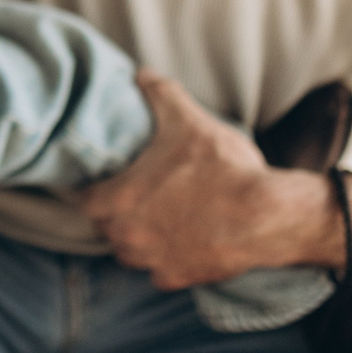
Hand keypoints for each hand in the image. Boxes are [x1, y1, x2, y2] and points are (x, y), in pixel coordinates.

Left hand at [82, 74, 339, 289]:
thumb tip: (142, 74)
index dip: (93, 188)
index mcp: (117, 201)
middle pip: (107, 226)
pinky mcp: (179, 278)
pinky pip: (160, 272)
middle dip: (118, 212)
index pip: (84, 199)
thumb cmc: (222, 168)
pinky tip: (183, 241)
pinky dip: (168, 260)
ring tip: (159, 217)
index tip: (105, 180)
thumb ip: (160, 94)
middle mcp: (126, 237)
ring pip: (131, 252)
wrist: (267, 215)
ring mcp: (152, 261)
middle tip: (137, 195)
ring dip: (140, 238)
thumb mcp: (188, 121)